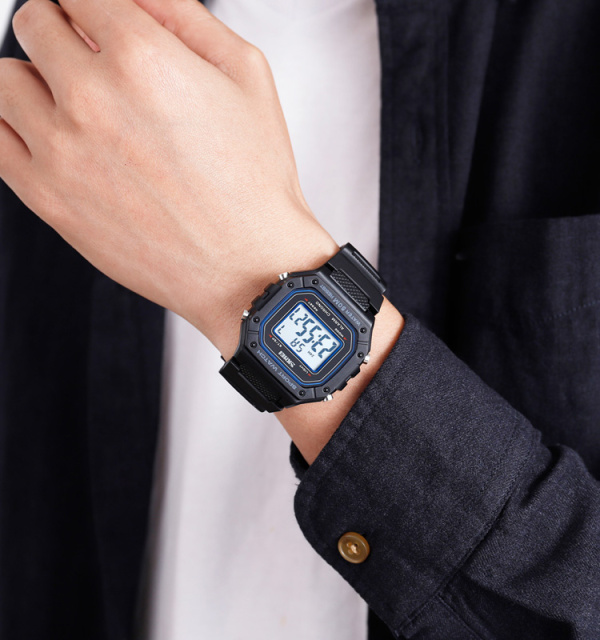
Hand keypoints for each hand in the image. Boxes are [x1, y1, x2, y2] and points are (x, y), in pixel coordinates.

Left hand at [0, 0, 337, 357]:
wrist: (247, 267)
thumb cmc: (254, 181)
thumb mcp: (246, 74)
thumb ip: (181, 12)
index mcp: (142, 57)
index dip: (94, 7)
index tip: (103, 25)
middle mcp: (91, 98)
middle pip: (34, 22)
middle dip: (66, 34)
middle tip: (96, 65)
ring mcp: (61, 151)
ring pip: (5, 79)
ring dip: (37, 80)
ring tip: (77, 107)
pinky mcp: (47, 199)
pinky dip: (17, 127)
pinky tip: (56, 138)